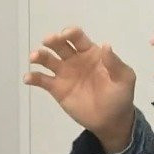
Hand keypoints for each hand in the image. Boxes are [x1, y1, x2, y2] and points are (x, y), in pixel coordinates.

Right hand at [25, 27, 135, 153]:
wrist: (112, 121)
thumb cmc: (120, 96)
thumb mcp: (125, 78)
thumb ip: (115, 63)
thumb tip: (106, 45)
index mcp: (90, 53)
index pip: (77, 37)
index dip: (70, 33)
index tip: (65, 35)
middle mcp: (74, 59)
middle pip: (59, 45)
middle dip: (52, 40)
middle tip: (47, 41)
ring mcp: (64, 74)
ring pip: (47, 59)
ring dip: (39, 55)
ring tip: (33, 58)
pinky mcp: (56, 89)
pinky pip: (42, 80)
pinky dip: (33, 77)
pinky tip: (28, 78)